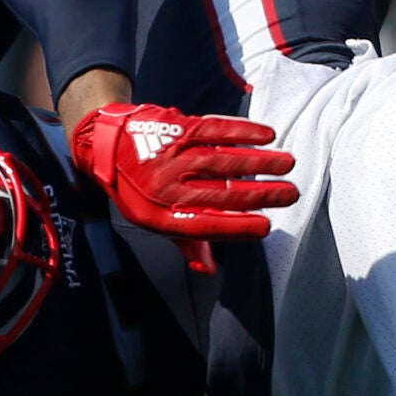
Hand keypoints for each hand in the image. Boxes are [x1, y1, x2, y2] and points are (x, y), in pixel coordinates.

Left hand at [70, 102, 298, 274]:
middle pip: (219, 192)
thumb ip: (186, 240)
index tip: (266, 227)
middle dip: (261, 194)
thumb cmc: (137, 186)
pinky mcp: (176, 126)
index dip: (236, 228)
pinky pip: (214, 129)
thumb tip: (208, 269)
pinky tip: (266, 135)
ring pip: (221, 159)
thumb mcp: (153, 219)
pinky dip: (241, 131)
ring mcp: (171, 154)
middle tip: (290, 194)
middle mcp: (164, 186)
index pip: (203, 226)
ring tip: (287, 164)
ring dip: (258, 161)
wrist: (105, 141)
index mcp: (159, 215)